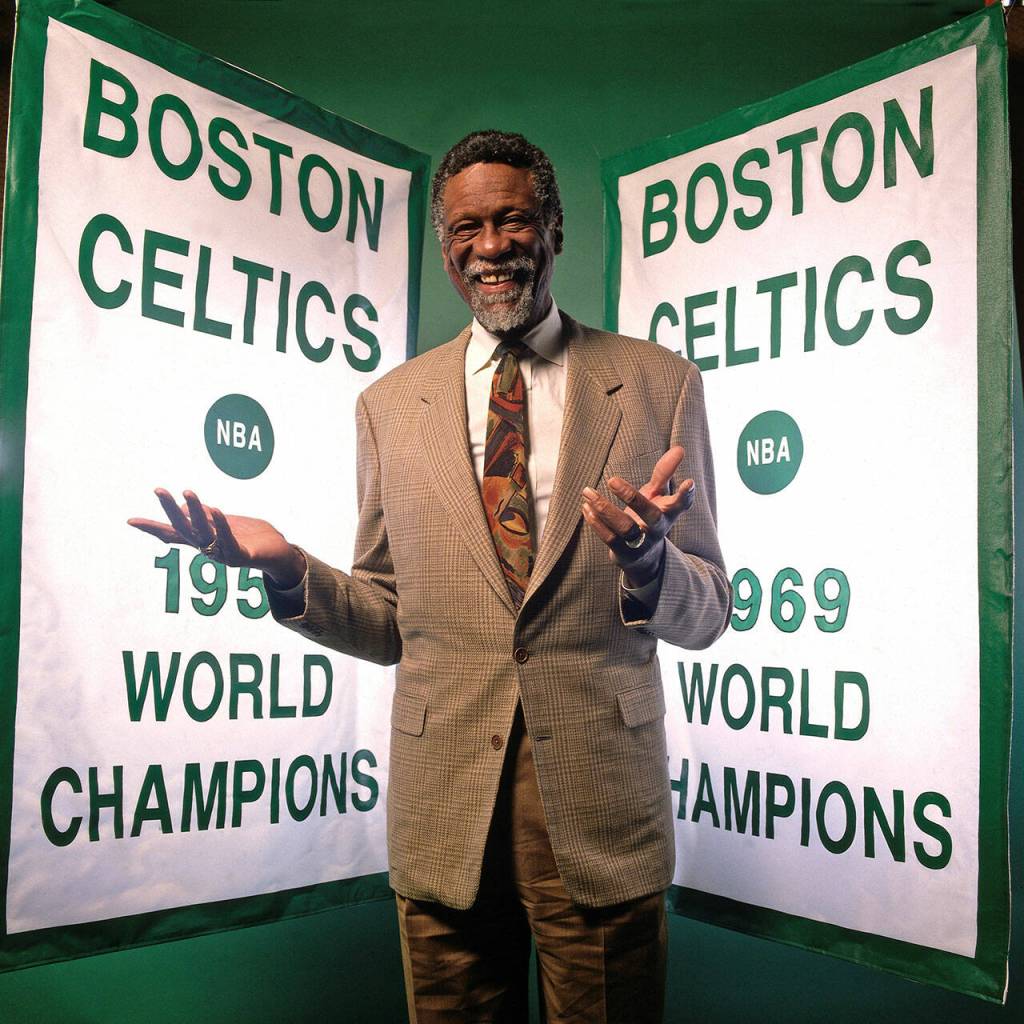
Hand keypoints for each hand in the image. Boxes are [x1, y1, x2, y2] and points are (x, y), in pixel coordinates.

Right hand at [128, 489, 305, 587]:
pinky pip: (229, 541)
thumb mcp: (223, 522)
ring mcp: (224, 554)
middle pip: (184, 529)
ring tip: (188, 491)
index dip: (152, 527)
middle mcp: (209, 549)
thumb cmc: (250, 536)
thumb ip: (204, 516)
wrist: (278, 553)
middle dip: (170, 509)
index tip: (130, 521)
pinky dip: (222, 525)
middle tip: (159, 490)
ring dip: (196, 511)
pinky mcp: (242, 556)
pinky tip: (217, 510)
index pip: (172, 533)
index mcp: (202, 540)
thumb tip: (184, 506)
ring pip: (205, 532)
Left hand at [581, 446, 695, 586]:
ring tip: (588, 491)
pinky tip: (586, 506)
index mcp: (668, 513)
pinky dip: (596, 522)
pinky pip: (609, 538)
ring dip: (604, 509)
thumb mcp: (659, 494)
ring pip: (624, 527)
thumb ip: (665, 473)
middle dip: (631, 497)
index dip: (686, 494)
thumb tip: (680, 448)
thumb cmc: (650, 516)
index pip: (680, 503)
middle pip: (650, 515)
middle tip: (611, 479)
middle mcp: (657, 529)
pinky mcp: (624, 553)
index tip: (689, 482)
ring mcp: (641, 543)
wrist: (643, 556)